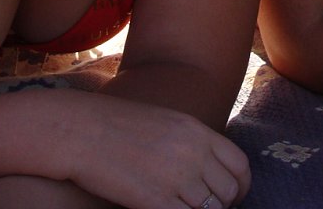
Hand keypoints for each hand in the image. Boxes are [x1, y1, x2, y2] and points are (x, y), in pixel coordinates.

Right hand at [36, 91, 249, 208]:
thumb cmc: (118, 126)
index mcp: (198, 132)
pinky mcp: (156, 201)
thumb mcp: (165, 123)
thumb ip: (191, 143)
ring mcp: (177, 179)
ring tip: (182, 208)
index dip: (240, 186)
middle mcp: (193, 154)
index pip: (240, 165)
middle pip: (228, 192)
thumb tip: (208, 168)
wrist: (82, 131)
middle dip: (222, 206)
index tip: (232, 197)